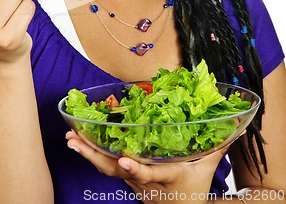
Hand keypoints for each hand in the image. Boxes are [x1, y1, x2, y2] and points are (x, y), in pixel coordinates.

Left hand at [66, 130, 228, 202]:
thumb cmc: (194, 185)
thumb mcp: (207, 165)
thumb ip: (219, 143)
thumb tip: (240, 123)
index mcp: (166, 177)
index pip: (152, 174)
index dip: (138, 169)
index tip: (124, 161)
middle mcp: (145, 181)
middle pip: (117, 171)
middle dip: (94, 156)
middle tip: (74, 142)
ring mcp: (132, 182)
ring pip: (107, 169)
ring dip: (87, 154)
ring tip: (70, 140)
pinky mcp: (126, 179)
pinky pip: (107, 167)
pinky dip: (92, 154)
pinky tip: (78, 141)